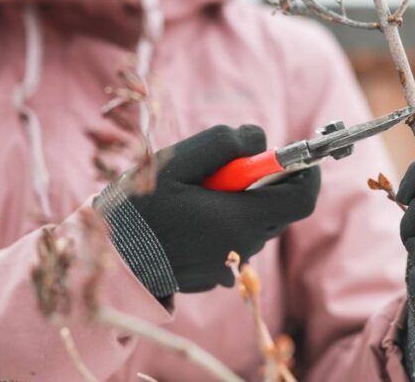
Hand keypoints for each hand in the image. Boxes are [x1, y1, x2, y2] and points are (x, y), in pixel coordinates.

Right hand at [95, 124, 320, 294]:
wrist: (107, 263)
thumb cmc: (137, 209)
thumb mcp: (175, 162)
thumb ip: (223, 143)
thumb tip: (260, 138)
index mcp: (239, 220)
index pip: (302, 198)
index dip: (307, 171)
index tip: (297, 154)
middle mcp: (243, 248)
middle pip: (279, 209)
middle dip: (265, 183)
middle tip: (228, 167)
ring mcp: (230, 268)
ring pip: (256, 224)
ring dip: (241, 202)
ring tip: (196, 193)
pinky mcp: (215, 276)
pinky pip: (235, 242)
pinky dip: (224, 223)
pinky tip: (188, 218)